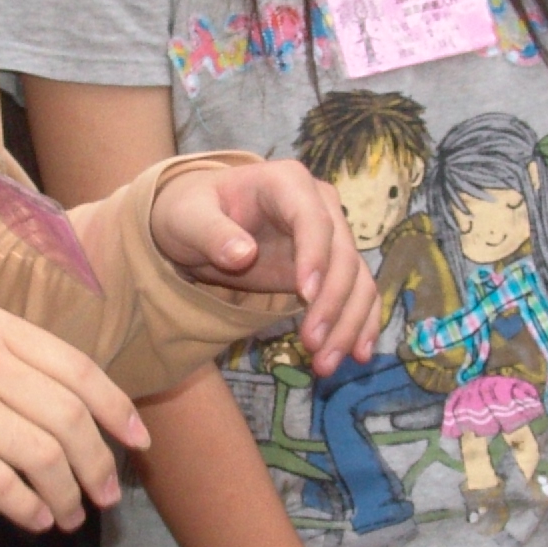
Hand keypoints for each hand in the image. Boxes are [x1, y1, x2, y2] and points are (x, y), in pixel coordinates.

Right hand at [0, 307, 148, 532]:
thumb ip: (28, 366)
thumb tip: (101, 415)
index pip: (75, 368)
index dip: (116, 408)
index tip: (137, 441)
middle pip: (65, 416)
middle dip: (96, 462)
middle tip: (106, 495)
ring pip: (40, 454)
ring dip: (66, 494)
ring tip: (72, 515)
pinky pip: (1, 482)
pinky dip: (29, 506)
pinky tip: (38, 518)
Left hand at [150, 161, 374, 374]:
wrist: (200, 221)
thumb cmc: (191, 212)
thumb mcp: (188, 218)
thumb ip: (212, 233)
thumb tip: (243, 254)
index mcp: (286, 182)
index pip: (313, 219)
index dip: (315, 256)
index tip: (306, 295)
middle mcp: (320, 204)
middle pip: (343, 254)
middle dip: (332, 303)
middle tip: (312, 345)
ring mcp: (330, 236)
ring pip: (356, 279)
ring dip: (348, 323)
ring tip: (326, 364)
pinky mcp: (330, 267)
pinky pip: (356, 294)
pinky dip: (359, 323)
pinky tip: (356, 354)